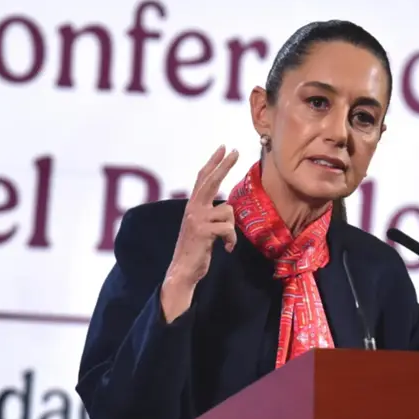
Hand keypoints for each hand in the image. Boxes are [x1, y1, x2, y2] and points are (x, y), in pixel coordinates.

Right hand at [161, 145, 238, 320]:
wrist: (183, 270)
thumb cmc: (196, 249)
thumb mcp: (202, 227)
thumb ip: (210, 214)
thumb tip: (227, 207)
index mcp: (193, 205)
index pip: (203, 178)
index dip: (213, 162)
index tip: (224, 148)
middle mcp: (193, 208)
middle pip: (211, 181)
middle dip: (224, 165)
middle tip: (235, 150)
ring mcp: (197, 218)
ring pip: (228, 211)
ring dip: (232, 230)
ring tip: (225, 241)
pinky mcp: (203, 231)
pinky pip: (229, 229)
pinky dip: (231, 241)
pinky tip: (225, 249)